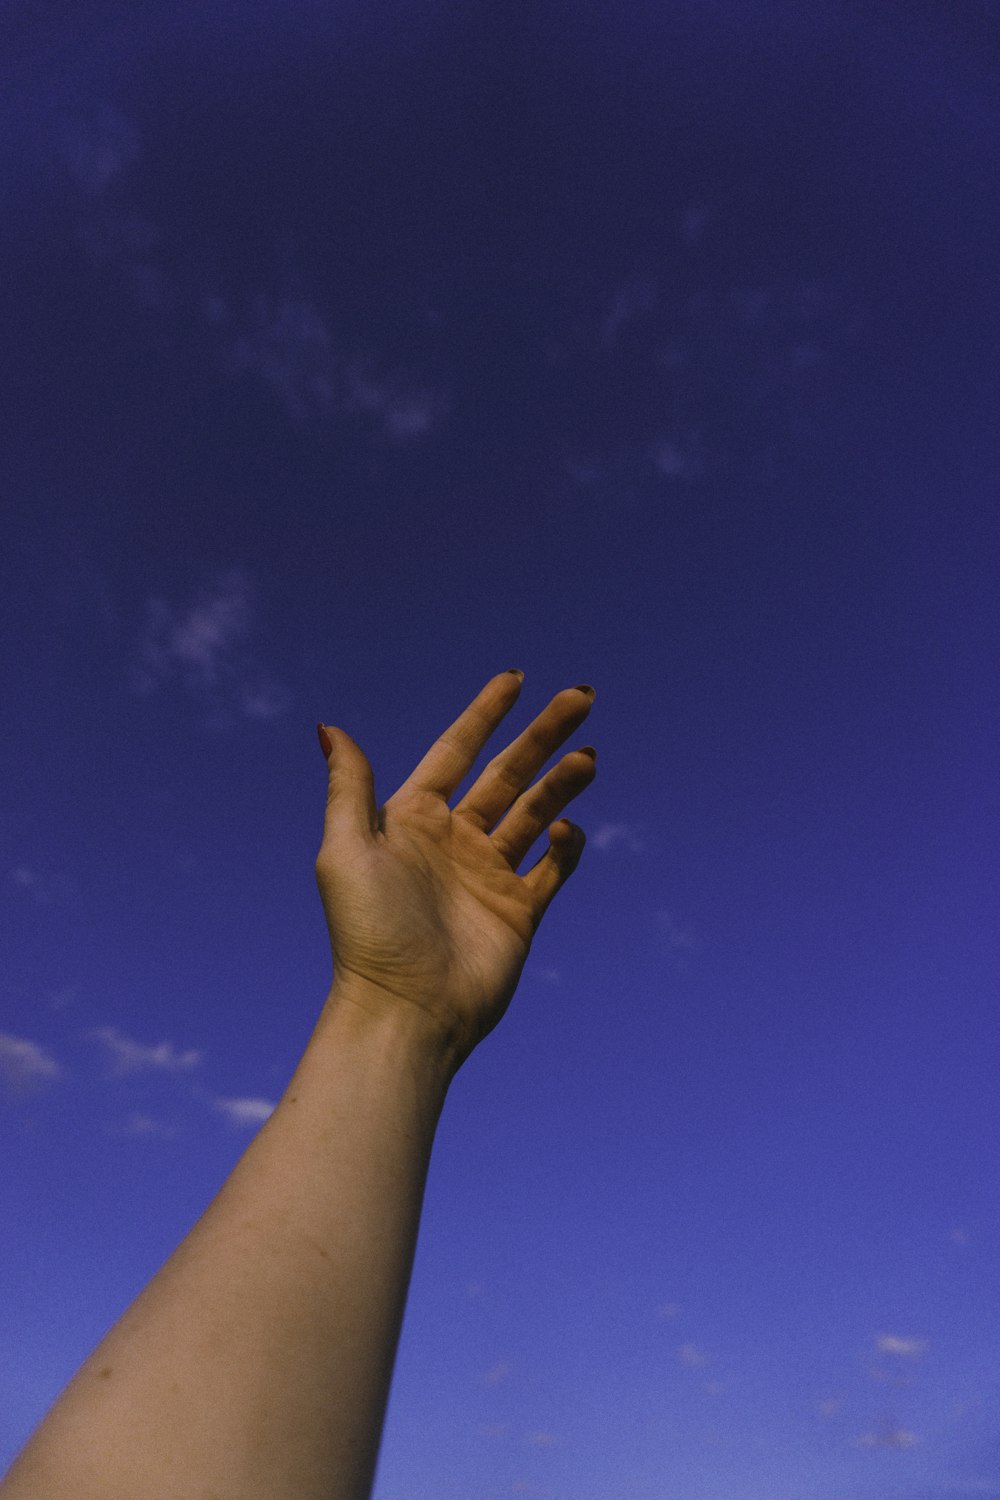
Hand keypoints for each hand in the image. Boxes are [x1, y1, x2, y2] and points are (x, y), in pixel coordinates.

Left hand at [314, 671, 596, 1067]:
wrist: (407, 1013)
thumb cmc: (369, 933)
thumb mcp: (344, 851)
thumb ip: (349, 787)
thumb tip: (328, 727)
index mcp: (413, 820)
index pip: (457, 752)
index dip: (485, 714)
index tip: (515, 678)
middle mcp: (454, 842)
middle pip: (508, 773)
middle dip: (543, 735)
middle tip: (582, 696)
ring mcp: (488, 876)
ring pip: (536, 812)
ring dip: (562, 782)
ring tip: (589, 756)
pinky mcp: (518, 912)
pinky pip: (552, 867)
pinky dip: (565, 845)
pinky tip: (566, 829)